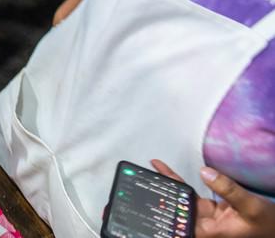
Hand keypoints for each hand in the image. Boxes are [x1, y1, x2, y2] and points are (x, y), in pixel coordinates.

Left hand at [151, 161, 274, 237]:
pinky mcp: (209, 210)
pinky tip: (163, 171)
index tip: (148, 205)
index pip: (180, 226)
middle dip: (159, 199)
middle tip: (140, 183)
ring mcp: (206, 219)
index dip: (164, 218)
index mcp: (210, 233)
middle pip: (176, 213)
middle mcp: (204, 228)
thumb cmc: (268, 223)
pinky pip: (189, 196)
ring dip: (165, 187)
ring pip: (180, 202)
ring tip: (148, 171)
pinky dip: (178, 184)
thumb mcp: (250, 206)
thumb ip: (228, 189)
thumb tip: (206, 173)